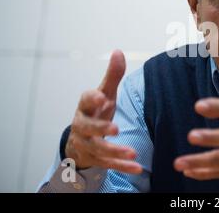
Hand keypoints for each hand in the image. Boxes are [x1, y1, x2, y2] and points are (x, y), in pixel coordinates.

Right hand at [65, 50, 141, 173]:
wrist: (81, 139)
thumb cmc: (96, 111)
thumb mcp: (105, 93)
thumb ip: (112, 75)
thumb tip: (118, 51)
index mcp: (85, 106)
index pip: (86, 100)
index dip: (93, 98)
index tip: (102, 97)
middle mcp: (83, 125)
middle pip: (88, 128)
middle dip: (101, 128)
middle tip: (116, 129)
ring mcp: (87, 144)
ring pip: (98, 149)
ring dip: (115, 151)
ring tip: (133, 153)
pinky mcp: (94, 159)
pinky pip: (108, 164)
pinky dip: (122, 167)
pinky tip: (137, 168)